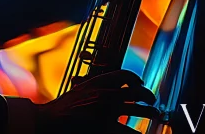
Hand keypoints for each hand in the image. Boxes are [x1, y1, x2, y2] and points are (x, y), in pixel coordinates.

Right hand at [34, 69, 158, 133]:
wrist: (48, 121)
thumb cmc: (62, 108)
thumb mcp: (79, 90)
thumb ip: (95, 87)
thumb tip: (113, 89)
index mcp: (97, 83)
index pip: (124, 75)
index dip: (136, 78)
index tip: (141, 82)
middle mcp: (105, 95)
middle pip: (136, 92)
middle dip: (149, 97)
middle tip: (153, 103)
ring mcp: (107, 112)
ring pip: (138, 111)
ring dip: (150, 113)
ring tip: (156, 116)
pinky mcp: (105, 128)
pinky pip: (128, 131)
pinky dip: (137, 133)